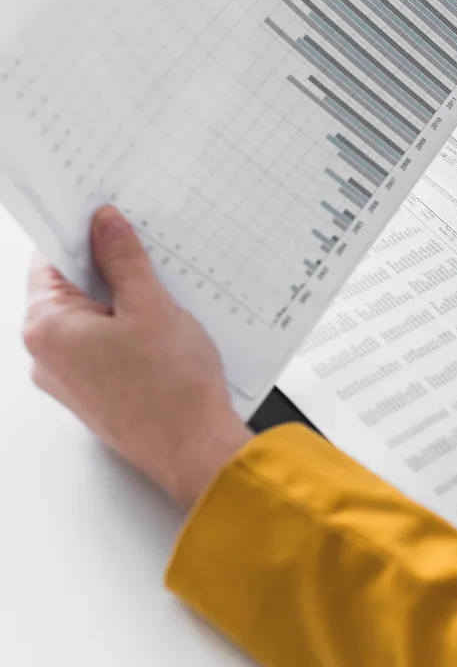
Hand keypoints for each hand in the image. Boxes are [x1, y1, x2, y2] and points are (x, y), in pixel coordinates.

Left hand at [23, 205, 251, 507]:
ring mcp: (70, 380)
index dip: (82, 235)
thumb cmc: (172, 392)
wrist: (194, 451)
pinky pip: (105, 348)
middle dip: (111, 272)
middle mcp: (47, 357)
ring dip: (125, 305)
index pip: (51, 260)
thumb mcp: (152, 307)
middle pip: (71, 291)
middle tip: (150, 261)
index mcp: (47, 329)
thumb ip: (123, 260)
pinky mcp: (95, 395)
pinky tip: (165, 335)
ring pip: (92, 320)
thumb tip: (105, 226)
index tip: (108, 219)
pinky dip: (131, 334)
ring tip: (165, 306)